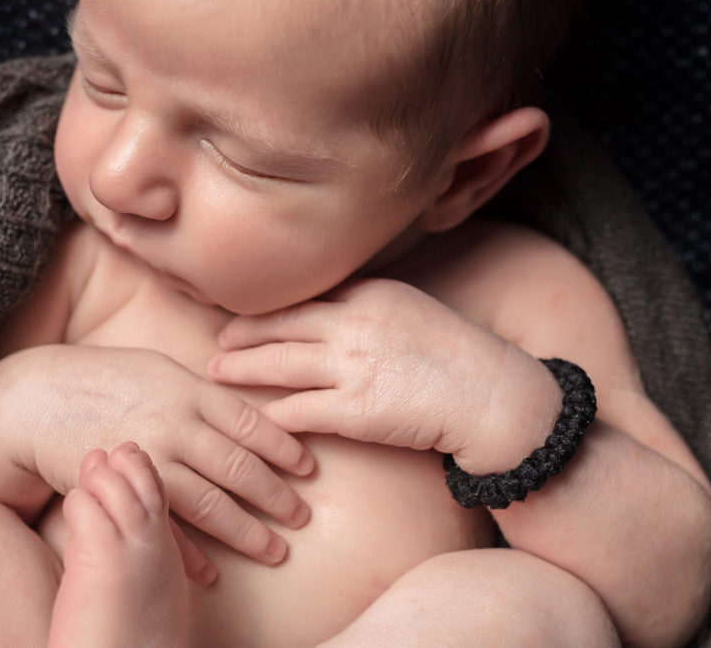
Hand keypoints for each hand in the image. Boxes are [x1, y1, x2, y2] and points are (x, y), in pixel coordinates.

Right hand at [0, 344, 313, 568]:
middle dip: (275, 496)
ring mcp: (147, 459)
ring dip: (246, 531)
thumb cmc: (103, 378)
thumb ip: (202, 391)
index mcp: (188, 390)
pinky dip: (191, 553)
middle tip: (301, 516)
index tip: (308, 469)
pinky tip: (213, 571)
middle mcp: (173, 424)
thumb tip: (246, 411)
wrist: (35, 398)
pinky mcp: (120, 490)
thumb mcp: (159, 367)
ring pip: (209, 502)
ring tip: (274, 550)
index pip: (250, 422)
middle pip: (238, 467)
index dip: (284, 448)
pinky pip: (162, 527)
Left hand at [209, 278, 557, 471]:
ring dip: (242, 369)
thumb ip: (367, 306)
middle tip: (218, 340)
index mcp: (369, 294)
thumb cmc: (457, 355)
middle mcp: (354, 324)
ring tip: (217, 371)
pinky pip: (298, 411)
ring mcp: (352, 367)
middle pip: (281, 325)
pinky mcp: (355, 411)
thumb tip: (328, 311)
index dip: (268, 306)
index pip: (304, 296)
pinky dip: (271, 414)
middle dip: (243, 333)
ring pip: (279, 365)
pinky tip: (253, 416)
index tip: (245, 312)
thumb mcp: (412, 309)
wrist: (493, 397)